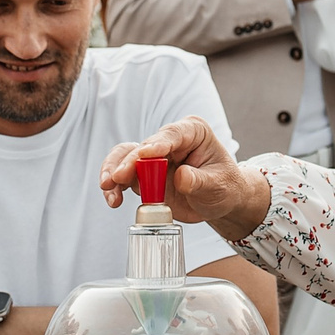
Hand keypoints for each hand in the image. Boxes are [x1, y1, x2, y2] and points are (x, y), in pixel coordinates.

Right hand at [101, 116, 271, 237]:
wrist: (221, 201)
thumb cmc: (225, 186)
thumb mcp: (219, 185)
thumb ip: (200, 181)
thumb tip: (181, 178)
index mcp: (193, 132)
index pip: (173, 134)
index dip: (157, 143)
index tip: (145, 154)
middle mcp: (169, 141)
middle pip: (143, 146)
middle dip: (129, 162)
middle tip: (118, 177)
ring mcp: (154, 158)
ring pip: (126, 157)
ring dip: (114, 173)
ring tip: (109, 190)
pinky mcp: (144, 175)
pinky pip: (124, 177)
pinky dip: (115, 187)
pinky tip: (113, 199)